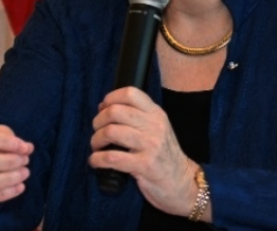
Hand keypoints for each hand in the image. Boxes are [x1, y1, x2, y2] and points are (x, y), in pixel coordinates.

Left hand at [88, 87, 197, 216]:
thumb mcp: (158, 128)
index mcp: (156, 114)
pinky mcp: (144, 165)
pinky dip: (97, 159)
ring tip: (96, 146)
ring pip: (111, 132)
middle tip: (97, 131)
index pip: (131, 93)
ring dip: (96, 140)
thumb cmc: (164, 155)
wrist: (181, 182)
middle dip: (98, 121)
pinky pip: (112, 158)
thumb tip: (104, 107)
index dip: (111, 98)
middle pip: (115, 111)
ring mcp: (150, 146)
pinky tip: (95, 161)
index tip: (103, 109)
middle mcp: (155, 126)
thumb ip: (138, 116)